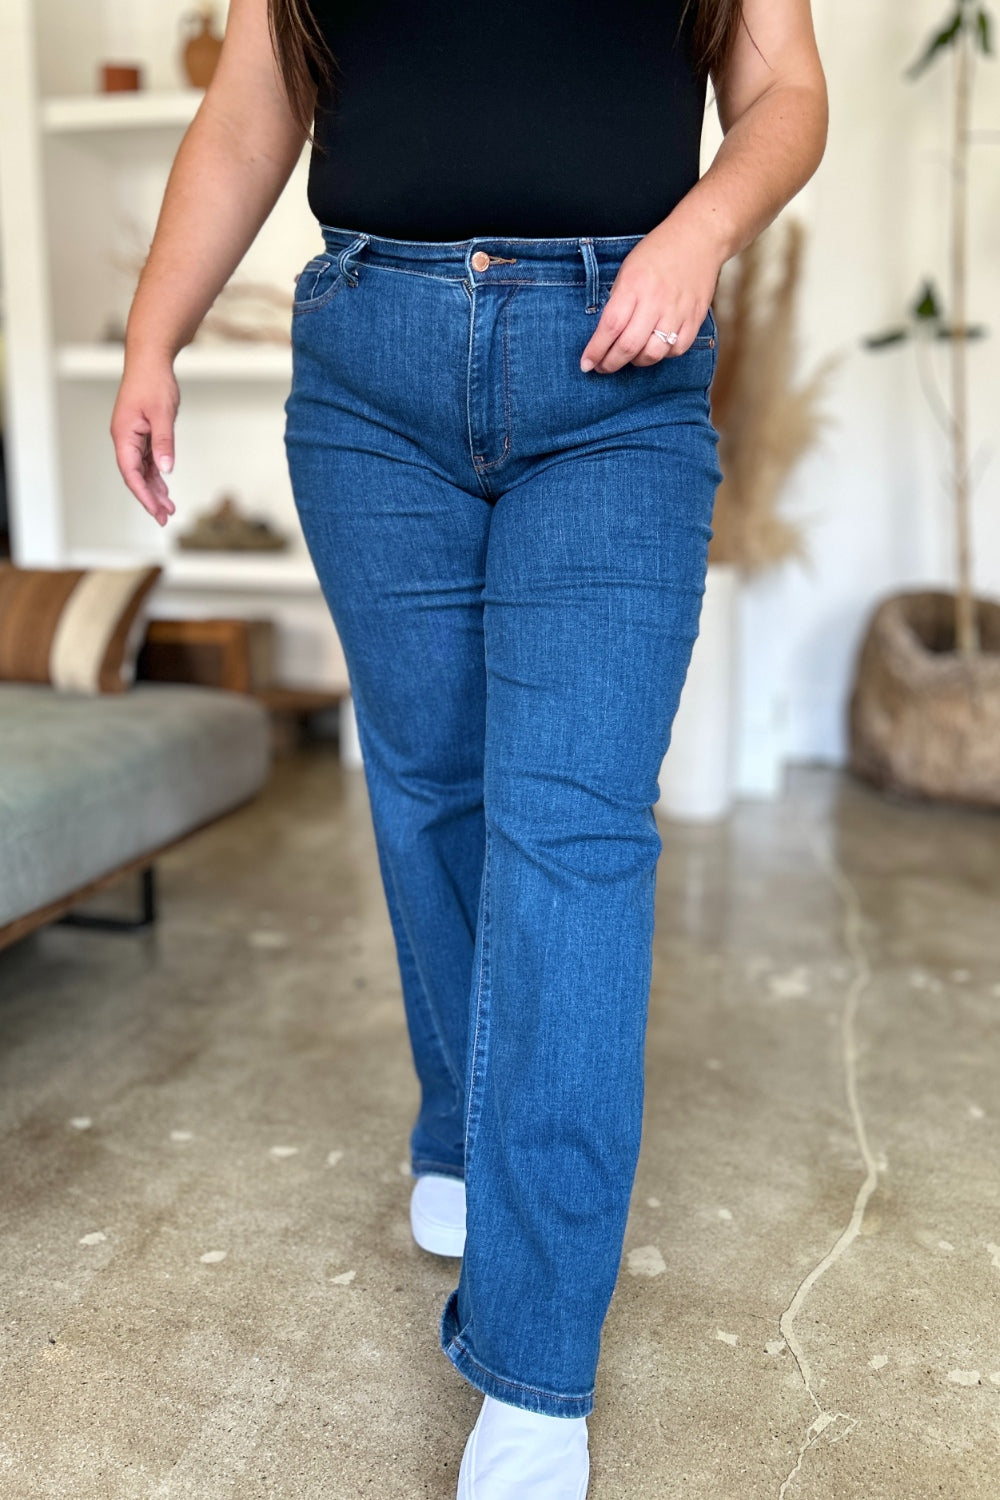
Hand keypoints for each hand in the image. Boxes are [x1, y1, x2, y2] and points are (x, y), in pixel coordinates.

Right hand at [110, 354, 180, 526]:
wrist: (150, 361)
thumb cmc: (153, 383)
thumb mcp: (162, 414)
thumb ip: (164, 443)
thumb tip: (166, 470)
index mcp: (124, 436)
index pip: (131, 474)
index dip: (143, 495)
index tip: (156, 512)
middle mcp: (124, 439)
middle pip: (135, 476)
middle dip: (150, 498)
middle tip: (165, 518)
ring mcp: (132, 437)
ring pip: (142, 470)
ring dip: (154, 489)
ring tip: (169, 508)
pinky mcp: (141, 433)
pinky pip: (147, 460)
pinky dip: (156, 475)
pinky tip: (165, 487)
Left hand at [579, 219, 721, 373]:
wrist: (698, 237)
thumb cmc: (658, 252)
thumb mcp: (628, 269)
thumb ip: (618, 301)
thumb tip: (606, 334)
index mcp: (634, 285)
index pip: (610, 327)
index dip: (596, 350)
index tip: (587, 364)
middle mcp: (655, 300)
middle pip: (629, 346)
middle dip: (611, 363)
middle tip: (603, 367)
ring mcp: (677, 310)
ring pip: (653, 353)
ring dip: (637, 361)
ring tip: (630, 357)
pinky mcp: (695, 317)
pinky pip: (677, 349)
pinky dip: (663, 354)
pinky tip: (656, 347)